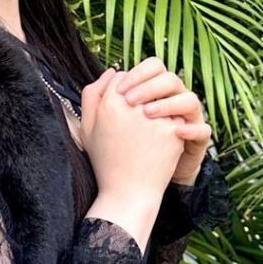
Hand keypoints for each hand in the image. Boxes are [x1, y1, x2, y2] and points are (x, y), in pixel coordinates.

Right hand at [78, 67, 184, 204]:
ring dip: (160, 105)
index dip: (124, 90)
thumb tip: (113, 70)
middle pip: (144, 81)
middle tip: (141, 113)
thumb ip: (92, 95)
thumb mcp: (87, 128)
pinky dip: (170, 123)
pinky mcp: (172, 129)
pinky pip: (175, 114)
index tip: (125, 107)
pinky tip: (160, 140)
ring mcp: (155, 117)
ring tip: (150, 128)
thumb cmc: (106, 161)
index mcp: (109, 103)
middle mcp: (132, 105)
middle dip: (145, 92)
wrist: (127, 192)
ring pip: (163, 96)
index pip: (122, 76)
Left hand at [112, 57, 211, 184]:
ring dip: (169, 104)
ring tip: (148, 114)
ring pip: (190, 100)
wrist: (143, 181)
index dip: (137, 74)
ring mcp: (188, 119)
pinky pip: (203, 130)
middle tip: (130, 100)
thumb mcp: (111, 122)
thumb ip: (104, 97)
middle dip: (150, 86)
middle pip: (171, 80)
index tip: (119, 89)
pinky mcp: (197, 140)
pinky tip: (177, 132)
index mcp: (155, 93)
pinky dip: (192, 130)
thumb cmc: (127, 146)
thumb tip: (109, 73)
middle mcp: (174, 101)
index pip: (153, 69)